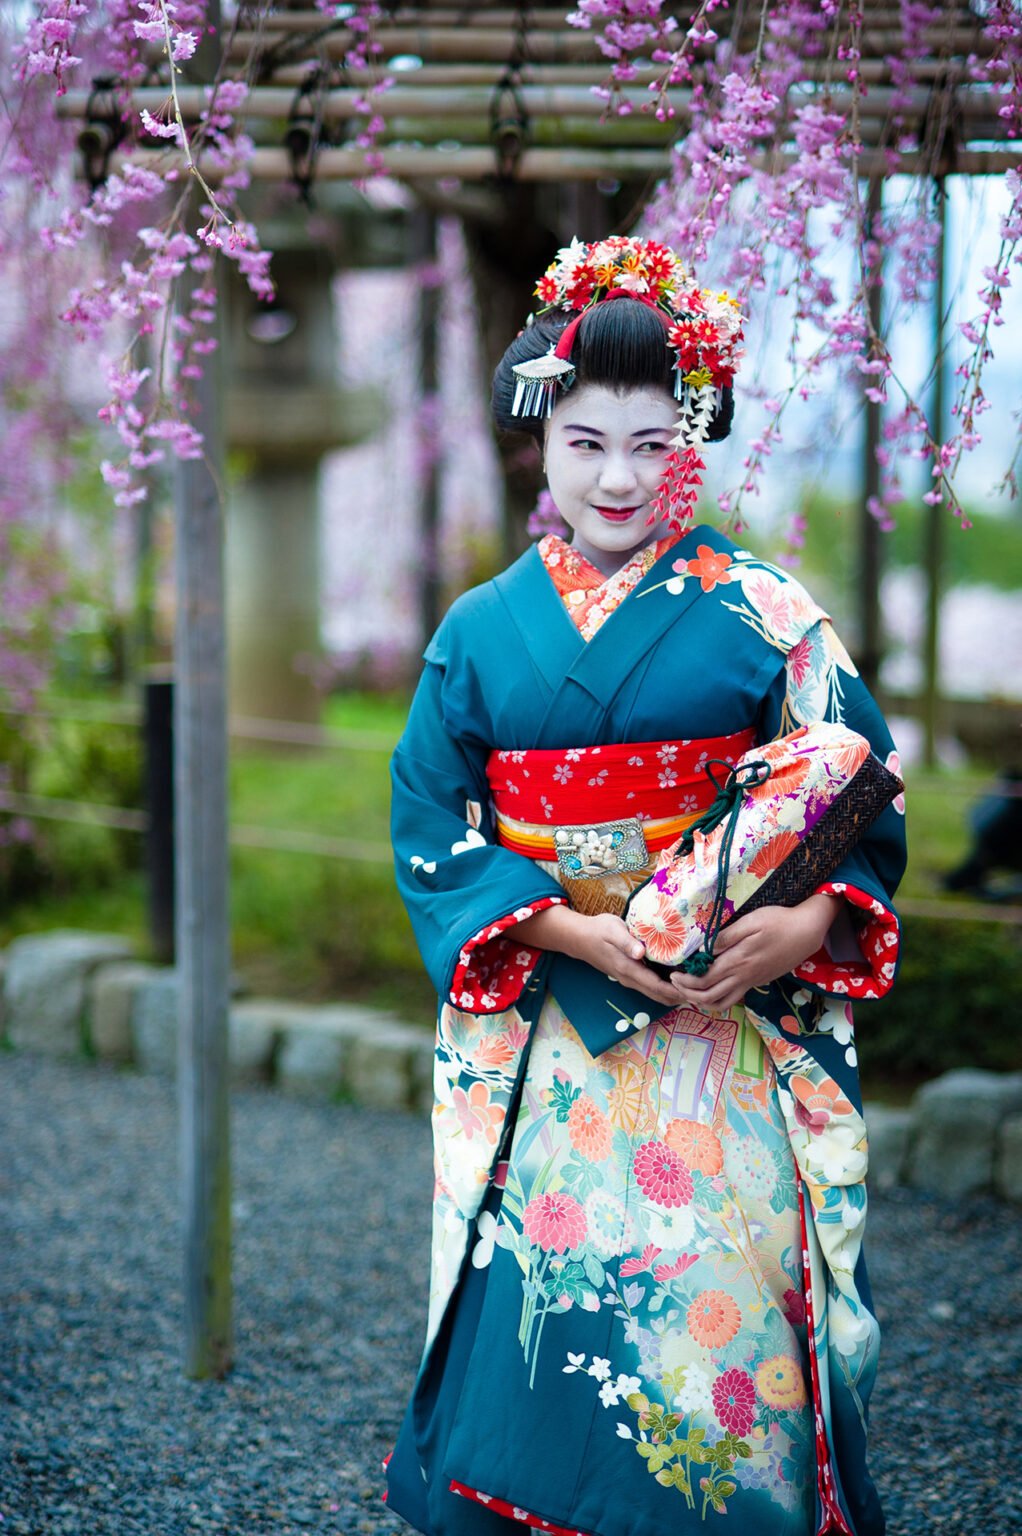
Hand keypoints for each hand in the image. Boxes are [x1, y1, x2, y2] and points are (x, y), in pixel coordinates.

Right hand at [514, 906, 684, 1007]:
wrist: (579, 938)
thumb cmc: (598, 930)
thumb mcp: (612, 930)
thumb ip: (627, 942)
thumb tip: (640, 952)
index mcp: (629, 970)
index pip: (658, 988)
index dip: (678, 991)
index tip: (697, 988)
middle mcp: (631, 979)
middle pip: (660, 996)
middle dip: (682, 996)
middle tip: (704, 990)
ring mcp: (630, 979)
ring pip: (656, 994)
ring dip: (675, 994)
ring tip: (695, 986)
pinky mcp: (630, 975)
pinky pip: (652, 987)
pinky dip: (667, 987)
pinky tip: (678, 977)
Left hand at [667, 895, 839, 1012]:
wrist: (806, 932)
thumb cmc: (778, 921)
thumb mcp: (750, 922)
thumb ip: (725, 937)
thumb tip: (701, 949)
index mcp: (738, 961)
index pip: (705, 980)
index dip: (686, 982)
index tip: (673, 974)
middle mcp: (743, 977)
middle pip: (709, 996)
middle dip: (688, 993)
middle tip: (675, 982)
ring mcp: (751, 982)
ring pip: (723, 1003)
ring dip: (702, 1001)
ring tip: (689, 990)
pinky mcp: (757, 982)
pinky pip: (734, 998)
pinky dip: (718, 999)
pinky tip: (711, 989)